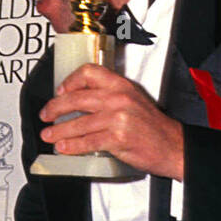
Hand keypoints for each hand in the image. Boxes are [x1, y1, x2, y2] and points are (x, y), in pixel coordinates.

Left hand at [40, 63, 184, 179]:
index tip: (59, 91)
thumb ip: (109, 96)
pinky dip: (72, 145)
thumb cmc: (152, 126)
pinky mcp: (118, 138)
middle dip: (55, 108)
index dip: (69, 81)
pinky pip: (88, 141)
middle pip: (76, 98)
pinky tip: (64, 147)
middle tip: (46, 115)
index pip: (89, 72)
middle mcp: (118, 98)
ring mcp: (118, 118)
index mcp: (121, 85)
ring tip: (49, 135)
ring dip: (58, 131)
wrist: (174, 146)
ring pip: (78, 123)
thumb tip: (78, 100)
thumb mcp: (133, 100)